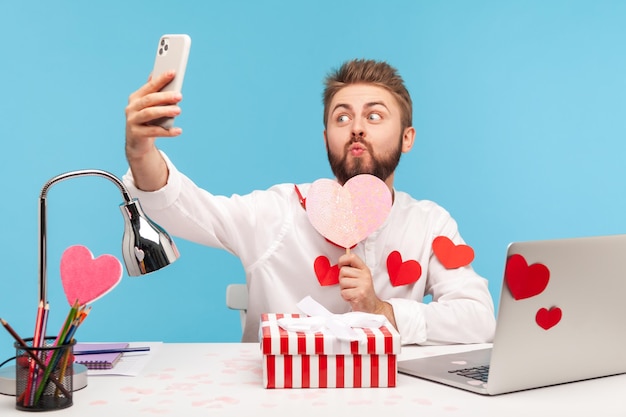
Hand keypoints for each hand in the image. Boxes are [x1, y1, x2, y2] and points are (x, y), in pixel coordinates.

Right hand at [124, 71, 182, 190]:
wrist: (137, 143)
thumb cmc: (147, 121)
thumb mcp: (150, 106)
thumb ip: (155, 92)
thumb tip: (161, 74)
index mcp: (136, 97)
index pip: (150, 86)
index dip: (161, 79)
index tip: (173, 72)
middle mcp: (132, 107)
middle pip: (149, 99)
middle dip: (165, 96)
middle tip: (179, 95)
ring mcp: (132, 120)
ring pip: (149, 113)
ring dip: (165, 111)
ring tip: (179, 110)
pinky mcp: (136, 134)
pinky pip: (153, 132)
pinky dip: (167, 131)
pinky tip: (178, 130)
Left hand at [337, 252, 397, 327]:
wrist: (371, 307)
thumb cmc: (362, 292)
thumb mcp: (360, 277)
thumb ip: (352, 269)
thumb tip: (340, 262)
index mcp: (364, 269)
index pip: (352, 257)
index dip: (342, 260)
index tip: (340, 265)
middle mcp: (365, 275)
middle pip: (343, 271)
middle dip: (342, 279)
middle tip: (349, 285)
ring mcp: (363, 284)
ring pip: (342, 282)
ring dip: (344, 289)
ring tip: (351, 291)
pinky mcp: (360, 294)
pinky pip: (344, 292)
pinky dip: (345, 296)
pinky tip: (352, 297)